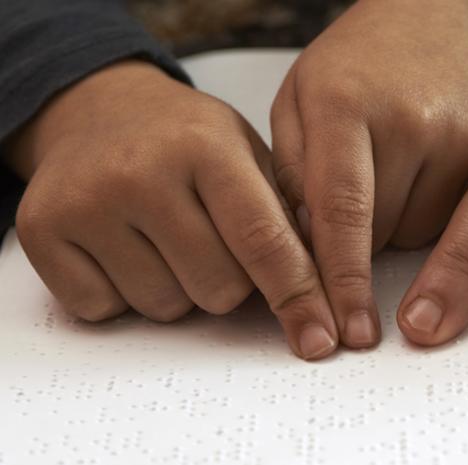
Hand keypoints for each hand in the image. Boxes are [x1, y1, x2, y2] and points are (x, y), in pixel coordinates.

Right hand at [10, 61, 338, 359]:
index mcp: (206, 145)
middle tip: (210, 238)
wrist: (99, 112)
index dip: (299, 296)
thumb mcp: (247, 153)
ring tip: (165, 237)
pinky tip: (124, 247)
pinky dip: (124, 294)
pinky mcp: (43, 230)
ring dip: (178, 289)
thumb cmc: (185, 141)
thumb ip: (287, 215)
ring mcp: (87, 202)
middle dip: (230, 282)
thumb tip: (326, 293)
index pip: (263, 240)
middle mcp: (142, 171)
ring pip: (166, 308)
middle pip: (218, 289)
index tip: (321, 338)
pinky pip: (108, 310)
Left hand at [269, 0, 467, 348]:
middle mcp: (415, 119)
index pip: (340, 212)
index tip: (341, 331)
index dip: (339, 281)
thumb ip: (289, 175)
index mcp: (346, 103)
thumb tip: (300, 256)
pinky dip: (442, 211)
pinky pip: (466, 220)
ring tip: (404, 163)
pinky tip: (435, 167)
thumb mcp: (299, 99)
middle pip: (382, 237)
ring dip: (406, 221)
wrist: (445, 17)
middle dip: (363, 233)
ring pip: (426, 236)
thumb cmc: (364, 61)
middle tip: (368, 177)